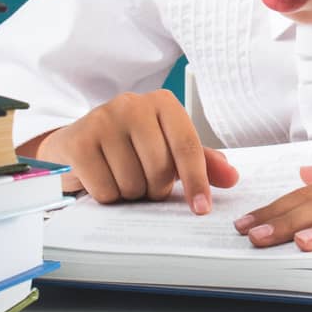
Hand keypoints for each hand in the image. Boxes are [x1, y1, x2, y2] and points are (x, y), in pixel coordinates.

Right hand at [30, 90, 238, 212]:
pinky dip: (107, 196)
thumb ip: (200, 161)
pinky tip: (103, 179)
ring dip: (131, 193)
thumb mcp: (167, 147)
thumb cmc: (130, 145)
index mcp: (163, 103)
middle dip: (156, 188)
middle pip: (160, 169)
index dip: (197, 181)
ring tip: (123, 177)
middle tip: (146, 182)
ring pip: (133, 182)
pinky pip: (105, 189)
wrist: (79, 141)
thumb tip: (232, 176)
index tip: (202, 208)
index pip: (188, 146)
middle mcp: (133, 105)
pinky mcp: (79, 141)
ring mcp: (103, 119)